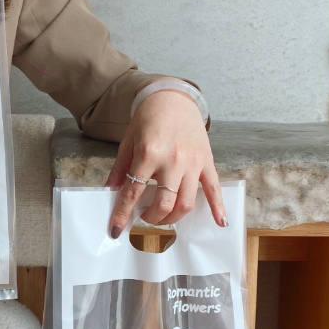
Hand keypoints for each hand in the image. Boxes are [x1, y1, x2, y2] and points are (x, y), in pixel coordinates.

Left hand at [105, 88, 225, 238]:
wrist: (171, 98)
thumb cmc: (147, 121)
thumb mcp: (127, 144)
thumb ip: (119, 170)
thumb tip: (109, 193)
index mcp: (148, 154)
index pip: (133, 192)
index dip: (122, 214)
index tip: (115, 230)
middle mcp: (172, 160)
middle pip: (164, 204)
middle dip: (151, 218)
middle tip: (144, 216)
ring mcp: (192, 162)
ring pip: (186, 202)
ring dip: (173, 218)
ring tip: (162, 216)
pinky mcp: (206, 162)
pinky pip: (214, 188)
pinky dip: (218, 207)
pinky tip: (220, 222)